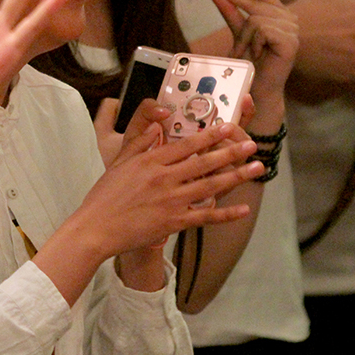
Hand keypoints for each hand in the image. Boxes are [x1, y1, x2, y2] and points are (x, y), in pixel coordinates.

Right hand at [79, 121, 260, 255]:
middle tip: (252, 144)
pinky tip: (243, 209)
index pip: (187, 144)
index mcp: (151, 161)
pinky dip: (226, 214)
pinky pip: (205, 216)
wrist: (97, 228)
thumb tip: (157, 126)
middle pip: (204, 162)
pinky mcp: (174, 222)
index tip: (227, 126)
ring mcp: (171, 200)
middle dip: (232, 152)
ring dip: (236, 176)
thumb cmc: (104, 196)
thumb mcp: (120, 162)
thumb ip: (140, 142)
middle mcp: (164, 178)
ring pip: (211, 186)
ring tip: (257, 167)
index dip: (210, 134)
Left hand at [210, 0, 297, 120]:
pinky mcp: (291, 43)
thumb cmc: (249, 61)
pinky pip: (262, 31)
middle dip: (234, 4)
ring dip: (244, 37)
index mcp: (280, 13)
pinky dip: (253, 43)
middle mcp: (290, 19)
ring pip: (256, 19)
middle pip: (256, 3)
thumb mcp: (237, 31)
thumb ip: (230, 10)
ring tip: (246, 51)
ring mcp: (293, 31)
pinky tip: (258, 54)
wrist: (256, 87)